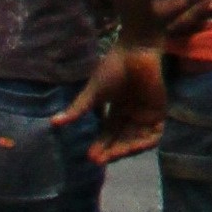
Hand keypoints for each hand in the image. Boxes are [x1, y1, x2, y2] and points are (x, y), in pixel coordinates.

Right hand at [57, 42, 166, 164]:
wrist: (136, 51)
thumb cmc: (114, 67)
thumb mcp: (94, 92)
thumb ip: (79, 109)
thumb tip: (53, 123)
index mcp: (117, 112)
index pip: (108, 135)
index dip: (100, 147)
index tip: (90, 157)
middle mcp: (131, 116)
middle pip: (121, 141)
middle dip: (110, 152)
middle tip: (98, 159)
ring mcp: (145, 115)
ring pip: (136, 142)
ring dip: (124, 150)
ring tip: (112, 154)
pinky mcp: (158, 112)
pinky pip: (154, 135)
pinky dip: (144, 144)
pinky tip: (131, 147)